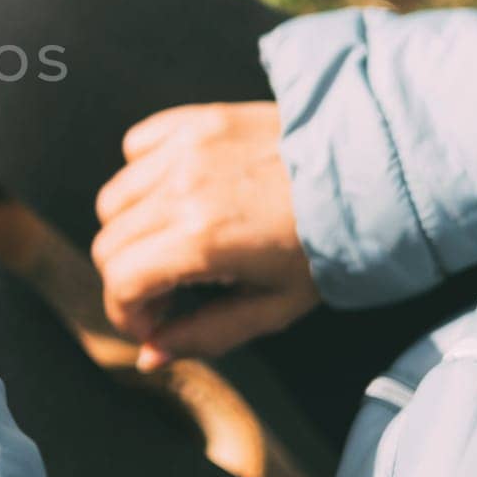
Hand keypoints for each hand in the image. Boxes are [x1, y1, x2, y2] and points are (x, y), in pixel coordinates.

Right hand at [92, 102, 318, 369]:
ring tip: (170, 244)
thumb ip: (205, 335)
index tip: (153, 325)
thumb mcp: (273, 307)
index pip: (119, 280)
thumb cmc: (326, 247)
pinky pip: (136, 147)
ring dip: (131, 230)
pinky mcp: (194, 120)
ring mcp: (184, 148)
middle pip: (108, 242)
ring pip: (113, 198)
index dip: (126, 314)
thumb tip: (149, 357)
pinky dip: (143, 175)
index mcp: (201, 239)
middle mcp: (181, 188)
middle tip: (167, 293)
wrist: (368, 174)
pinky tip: (176, 193)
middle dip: (127, 280)